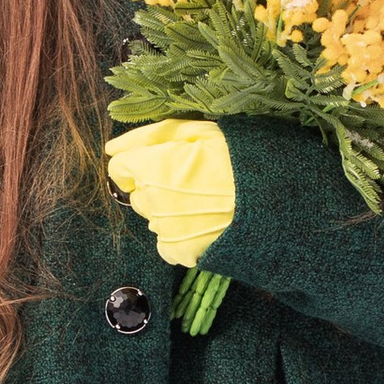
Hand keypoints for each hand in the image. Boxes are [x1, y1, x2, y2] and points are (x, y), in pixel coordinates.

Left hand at [106, 115, 236, 266]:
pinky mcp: (178, 252)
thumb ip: (147, 137)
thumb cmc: (238, 158)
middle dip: (156, 185)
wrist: (273, 200)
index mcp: (152, 169)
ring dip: (169, 208)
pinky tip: (203, 221)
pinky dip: (179, 233)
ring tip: (204, 200)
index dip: (139, 162)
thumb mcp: (197, 131)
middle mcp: (151, 202)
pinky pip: (166, 241)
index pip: (119, 168)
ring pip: (153, 216)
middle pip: (138, 193)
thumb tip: (110, 147)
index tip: (162, 162)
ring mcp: (164, 230)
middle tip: (193, 179)